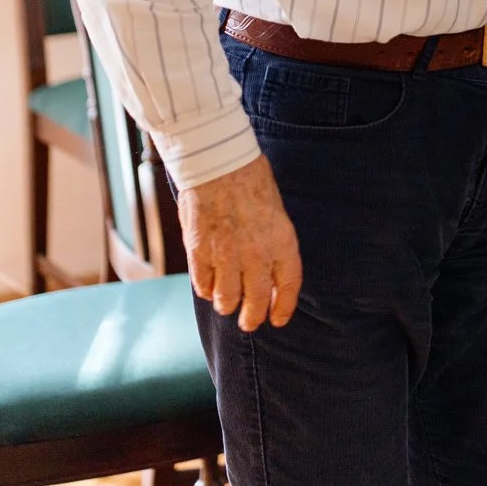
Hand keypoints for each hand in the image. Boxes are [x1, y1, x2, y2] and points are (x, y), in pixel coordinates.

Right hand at [181, 155, 301, 331]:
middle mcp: (256, 254)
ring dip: (226, 304)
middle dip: (252, 317)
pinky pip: (202, 284)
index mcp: (282, 241)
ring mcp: (226, 255)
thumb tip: (268, 270)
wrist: (219, 162)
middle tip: (248, 323)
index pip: (287, 286)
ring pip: (226, 298)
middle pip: (255, 300)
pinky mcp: (199, 252)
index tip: (278, 318)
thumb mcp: (275, 211)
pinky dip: (205, 288)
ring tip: (226, 303)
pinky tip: (208, 285)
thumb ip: (272, 243)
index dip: (282, 307)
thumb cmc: (250, 179)